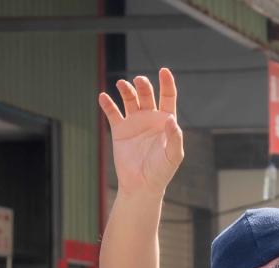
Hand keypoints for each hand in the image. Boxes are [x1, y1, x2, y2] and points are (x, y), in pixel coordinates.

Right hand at [98, 68, 183, 196]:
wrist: (142, 184)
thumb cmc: (162, 171)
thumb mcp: (173, 155)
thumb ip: (175, 137)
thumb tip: (171, 119)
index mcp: (166, 121)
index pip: (168, 97)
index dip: (167, 83)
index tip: (164, 70)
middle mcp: (150, 118)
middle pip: (147, 95)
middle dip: (143, 86)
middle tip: (139, 81)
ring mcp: (134, 123)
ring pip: (129, 99)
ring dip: (126, 90)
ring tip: (122, 84)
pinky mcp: (119, 130)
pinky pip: (112, 113)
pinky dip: (107, 104)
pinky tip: (103, 97)